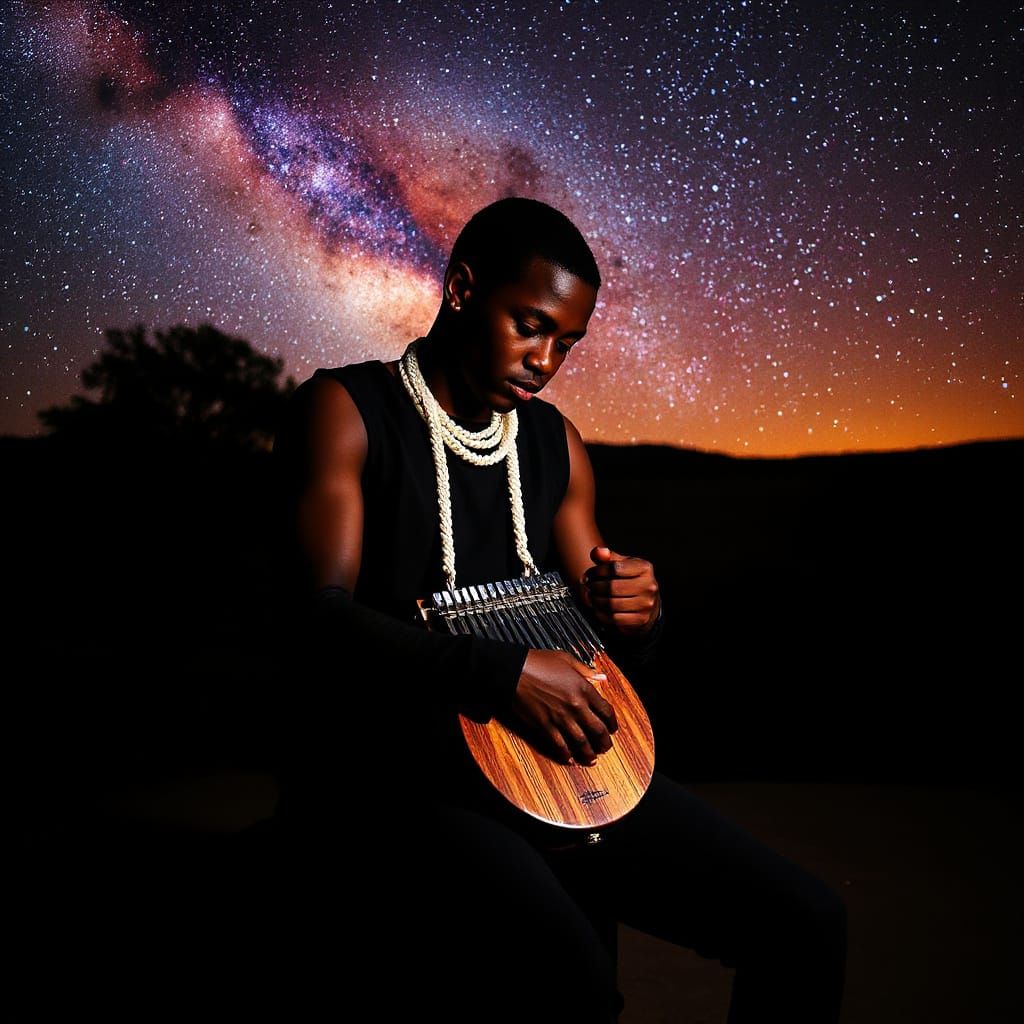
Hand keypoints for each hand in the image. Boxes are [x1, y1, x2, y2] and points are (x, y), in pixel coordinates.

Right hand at [507, 649, 618, 765]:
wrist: (513, 671)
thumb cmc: (537, 662)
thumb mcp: (565, 659)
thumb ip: (585, 669)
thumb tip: (600, 676)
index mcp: (583, 688)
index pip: (606, 710)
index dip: (612, 722)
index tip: (612, 728)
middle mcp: (576, 706)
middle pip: (598, 730)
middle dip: (604, 742)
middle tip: (606, 747)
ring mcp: (561, 718)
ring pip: (581, 742)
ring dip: (589, 753)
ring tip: (592, 759)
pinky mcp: (545, 726)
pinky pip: (560, 745)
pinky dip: (566, 754)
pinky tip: (570, 759)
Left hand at [582, 546, 660, 636]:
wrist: (647, 603)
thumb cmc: (631, 580)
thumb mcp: (622, 565)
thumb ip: (608, 557)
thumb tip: (598, 551)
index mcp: (644, 568)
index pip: (615, 567)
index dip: (597, 571)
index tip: (589, 574)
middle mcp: (648, 585)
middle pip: (612, 587)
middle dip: (595, 587)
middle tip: (588, 586)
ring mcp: (646, 603)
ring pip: (612, 603)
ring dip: (596, 601)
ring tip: (591, 597)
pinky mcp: (641, 619)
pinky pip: (614, 618)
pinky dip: (601, 614)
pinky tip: (598, 608)